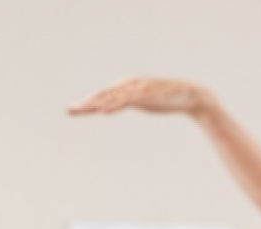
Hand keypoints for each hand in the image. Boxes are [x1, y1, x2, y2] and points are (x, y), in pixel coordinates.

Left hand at [69, 78, 212, 118]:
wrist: (190, 96)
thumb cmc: (164, 99)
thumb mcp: (141, 101)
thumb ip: (125, 101)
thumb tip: (108, 107)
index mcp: (126, 86)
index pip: (102, 95)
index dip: (86, 102)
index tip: (71, 111)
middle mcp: (129, 84)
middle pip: (103, 95)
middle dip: (86, 103)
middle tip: (70, 111)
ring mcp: (139, 89)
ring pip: (113, 97)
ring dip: (97, 104)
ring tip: (83, 111)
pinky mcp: (148, 94)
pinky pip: (128, 100)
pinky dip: (115, 105)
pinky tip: (105, 110)